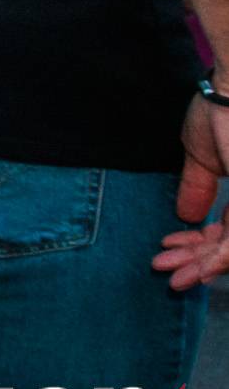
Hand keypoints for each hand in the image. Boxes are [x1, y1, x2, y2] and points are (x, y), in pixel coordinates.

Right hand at [155, 96, 228, 288]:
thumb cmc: (222, 111)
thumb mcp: (202, 156)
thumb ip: (197, 187)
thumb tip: (185, 215)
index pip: (226, 231)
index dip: (196, 245)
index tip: (166, 248)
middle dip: (197, 263)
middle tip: (167, 272)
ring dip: (204, 267)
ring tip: (176, 277)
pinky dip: (218, 259)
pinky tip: (197, 268)